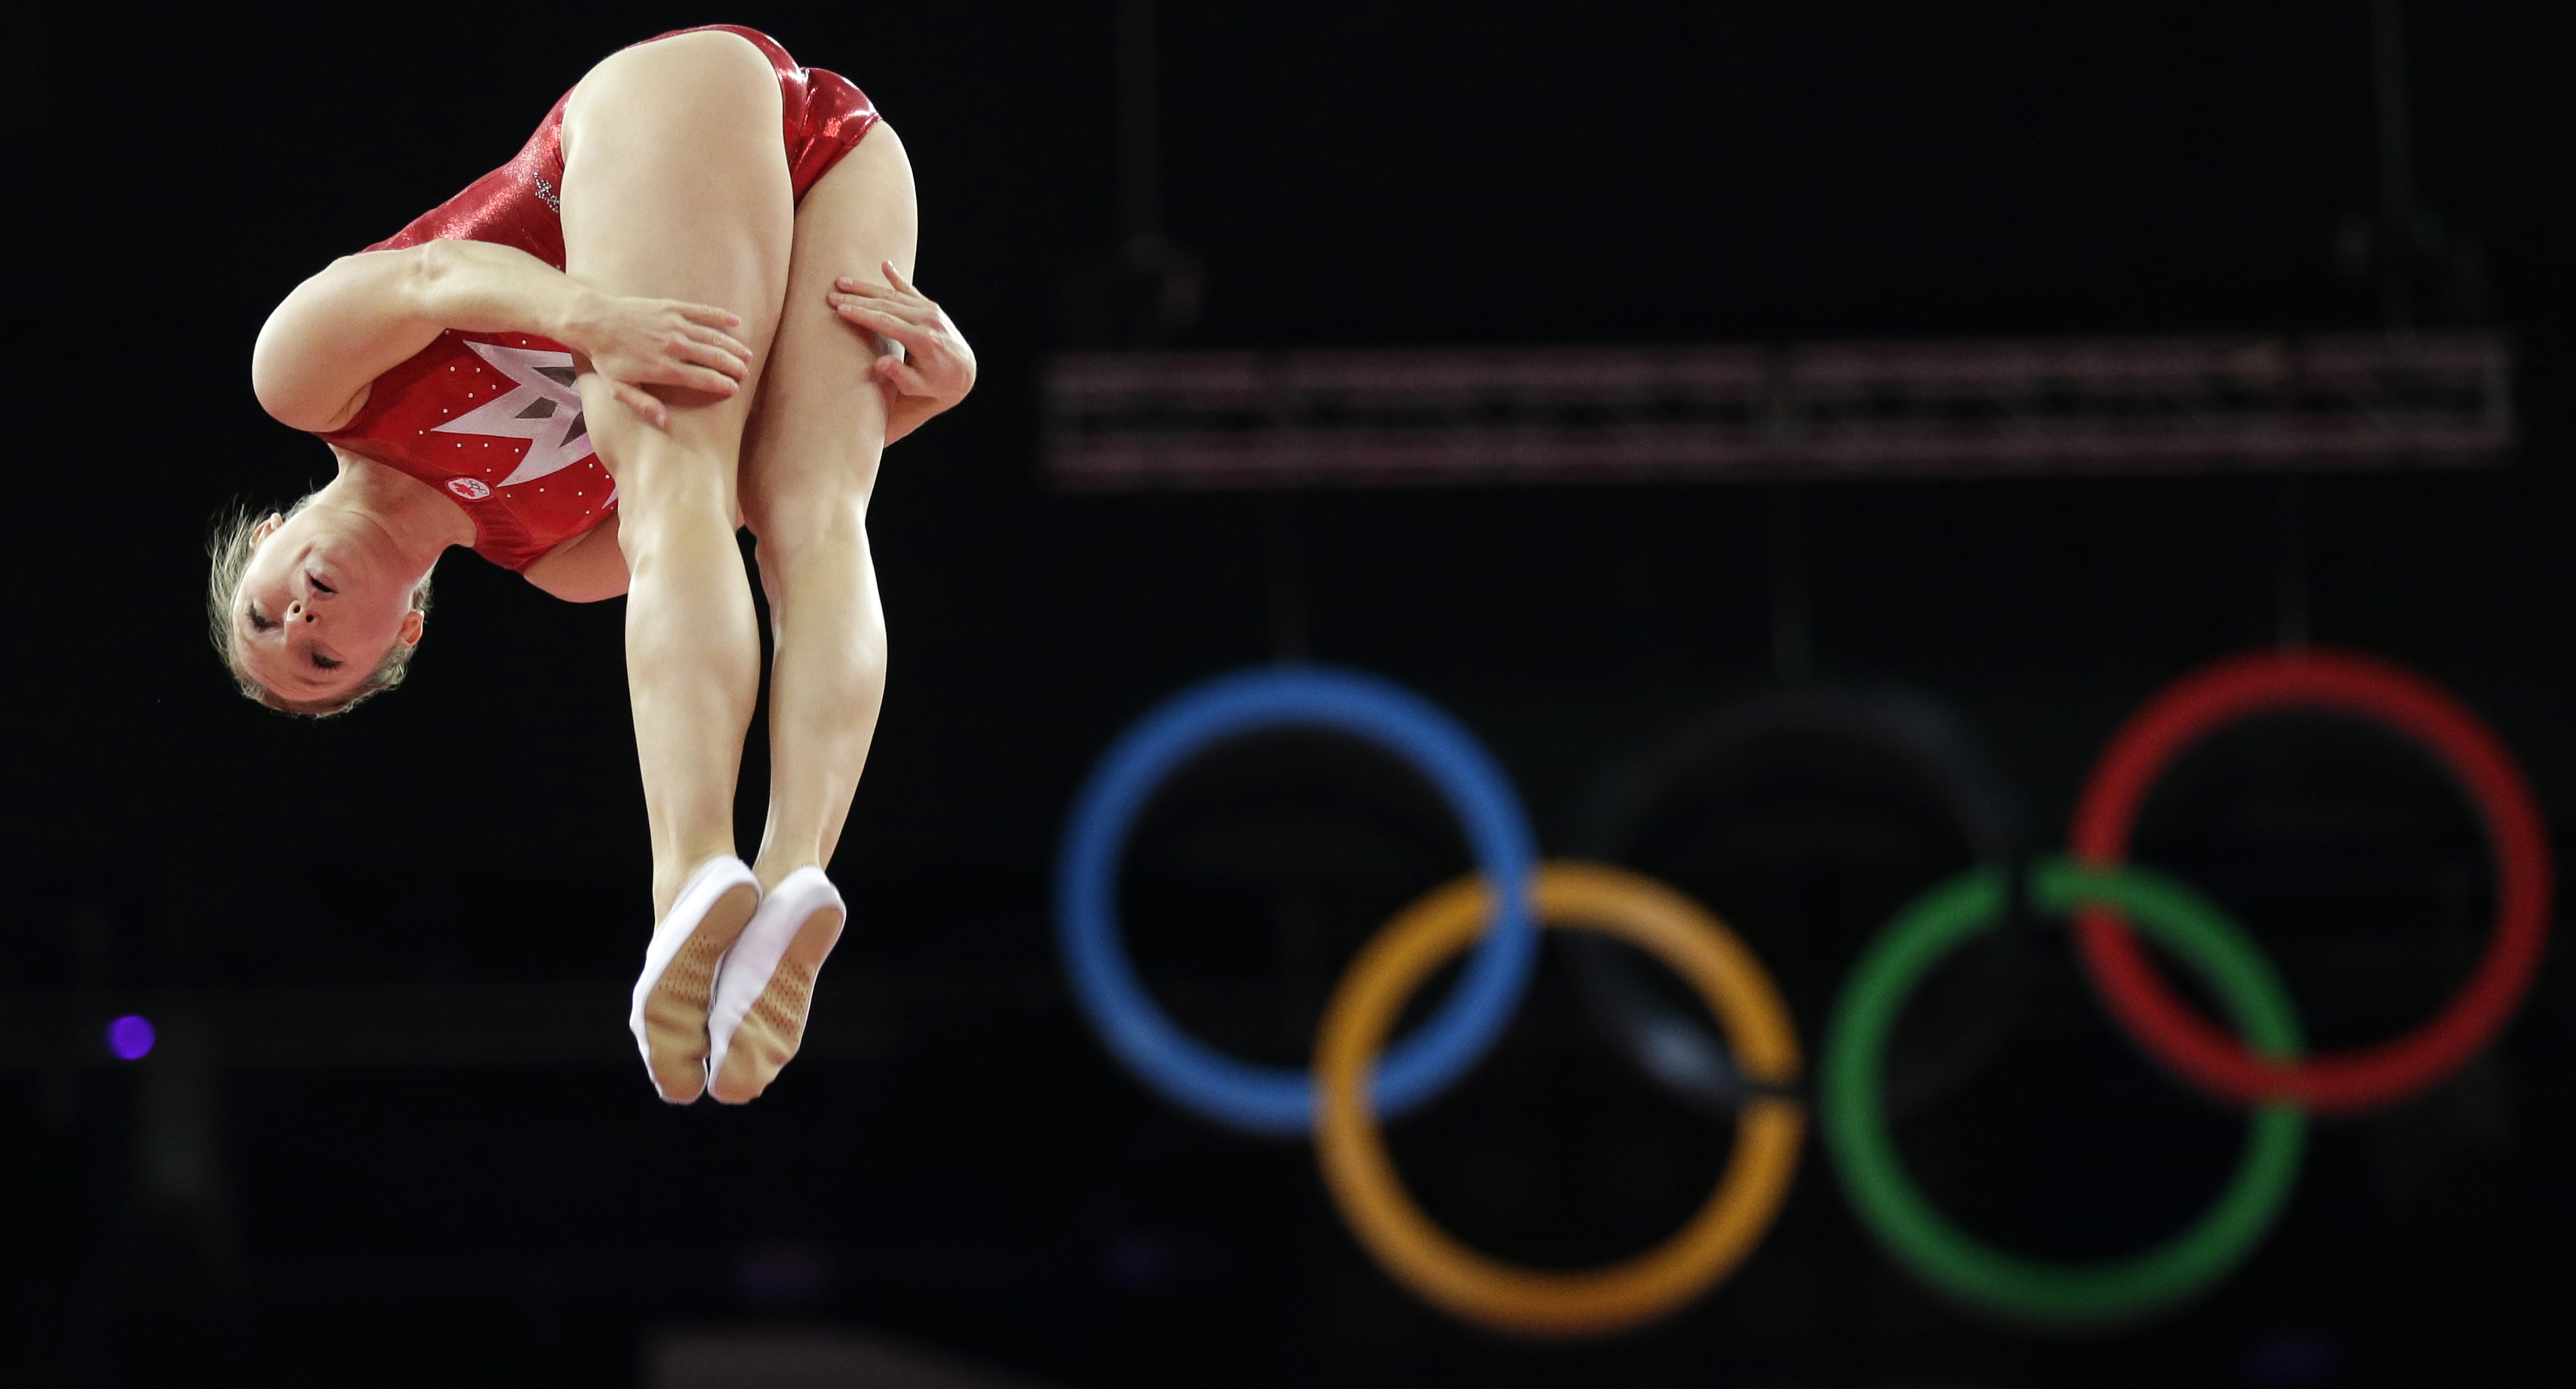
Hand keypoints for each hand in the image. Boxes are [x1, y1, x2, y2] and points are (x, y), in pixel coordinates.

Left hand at [565, 292, 752, 428]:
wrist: (594, 321)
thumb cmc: (607, 358)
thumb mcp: (619, 389)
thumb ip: (644, 405)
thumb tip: (665, 422)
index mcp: (664, 369)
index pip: (703, 379)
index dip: (722, 385)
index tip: (734, 389)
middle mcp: (674, 346)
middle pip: (714, 358)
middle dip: (734, 367)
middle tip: (745, 374)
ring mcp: (674, 324)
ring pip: (713, 336)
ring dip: (732, 346)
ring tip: (746, 355)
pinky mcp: (672, 307)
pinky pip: (702, 312)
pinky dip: (721, 316)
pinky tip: (736, 321)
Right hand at [828, 262, 976, 418]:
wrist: (964, 371)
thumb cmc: (936, 382)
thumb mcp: (918, 387)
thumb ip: (900, 376)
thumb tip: (880, 363)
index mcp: (923, 340)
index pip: (886, 322)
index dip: (862, 315)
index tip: (840, 309)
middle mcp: (928, 320)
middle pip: (886, 305)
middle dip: (857, 299)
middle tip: (832, 295)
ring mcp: (930, 310)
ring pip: (893, 294)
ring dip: (866, 288)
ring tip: (842, 281)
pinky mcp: (931, 306)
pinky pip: (910, 289)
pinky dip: (896, 277)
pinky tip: (885, 264)